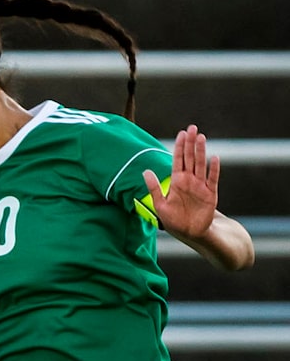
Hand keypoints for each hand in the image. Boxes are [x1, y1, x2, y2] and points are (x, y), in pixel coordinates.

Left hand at [143, 124, 218, 238]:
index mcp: (177, 181)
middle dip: (190, 143)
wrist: (191, 233)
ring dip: (200, 151)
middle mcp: (189, 180)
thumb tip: (145, 171)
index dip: (179, 146)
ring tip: (201, 137)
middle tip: (192, 127)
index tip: (181, 133)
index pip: (178, 159)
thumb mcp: (160, 205)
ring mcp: (201, 186)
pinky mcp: (210, 194)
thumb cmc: (174, 220)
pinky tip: (215, 158)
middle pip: (190, 157)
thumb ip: (154, 188)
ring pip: (200, 164)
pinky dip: (213, 169)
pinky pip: (212, 179)